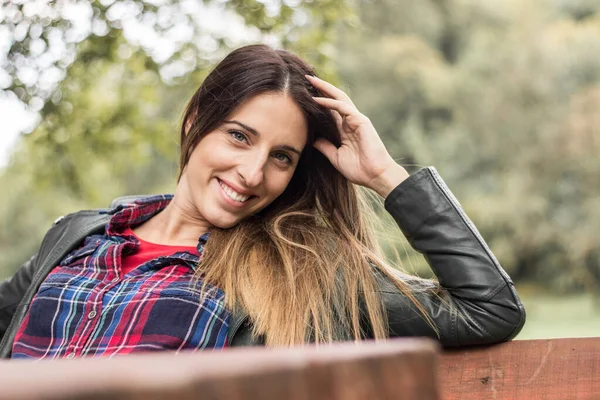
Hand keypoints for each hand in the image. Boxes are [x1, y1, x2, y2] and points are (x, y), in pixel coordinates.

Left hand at [307, 75, 408, 197]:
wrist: (375, 176)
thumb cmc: (359, 169)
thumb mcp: (335, 157)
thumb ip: (325, 147)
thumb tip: (312, 140)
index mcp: (345, 130)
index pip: (331, 110)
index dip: (319, 101)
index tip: (304, 94)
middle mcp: (351, 121)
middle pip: (335, 98)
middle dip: (322, 88)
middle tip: (306, 78)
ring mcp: (357, 120)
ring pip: (339, 98)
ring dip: (324, 88)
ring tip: (310, 80)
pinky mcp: (361, 121)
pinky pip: (343, 107)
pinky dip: (330, 102)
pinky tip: (317, 99)